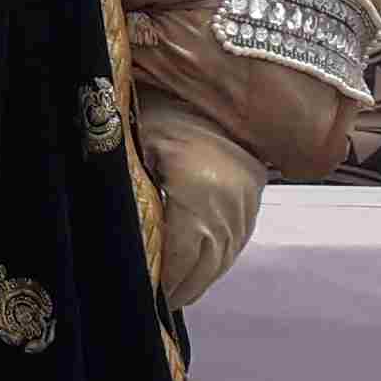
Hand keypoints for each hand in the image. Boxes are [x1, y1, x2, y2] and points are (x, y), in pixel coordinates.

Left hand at [131, 98, 263, 305]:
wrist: (210, 77)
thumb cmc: (157, 110)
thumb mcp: (133, 148)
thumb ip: (132, 198)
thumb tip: (125, 247)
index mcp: (201, 188)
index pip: (182, 253)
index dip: (165, 280)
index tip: (147, 296)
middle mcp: (232, 199)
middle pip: (208, 261)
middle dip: (182, 286)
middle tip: (157, 302)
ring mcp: (248, 197)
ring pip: (225, 254)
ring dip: (200, 277)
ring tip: (173, 293)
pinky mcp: (255, 192)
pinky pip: (236, 238)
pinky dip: (215, 257)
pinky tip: (196, 267)